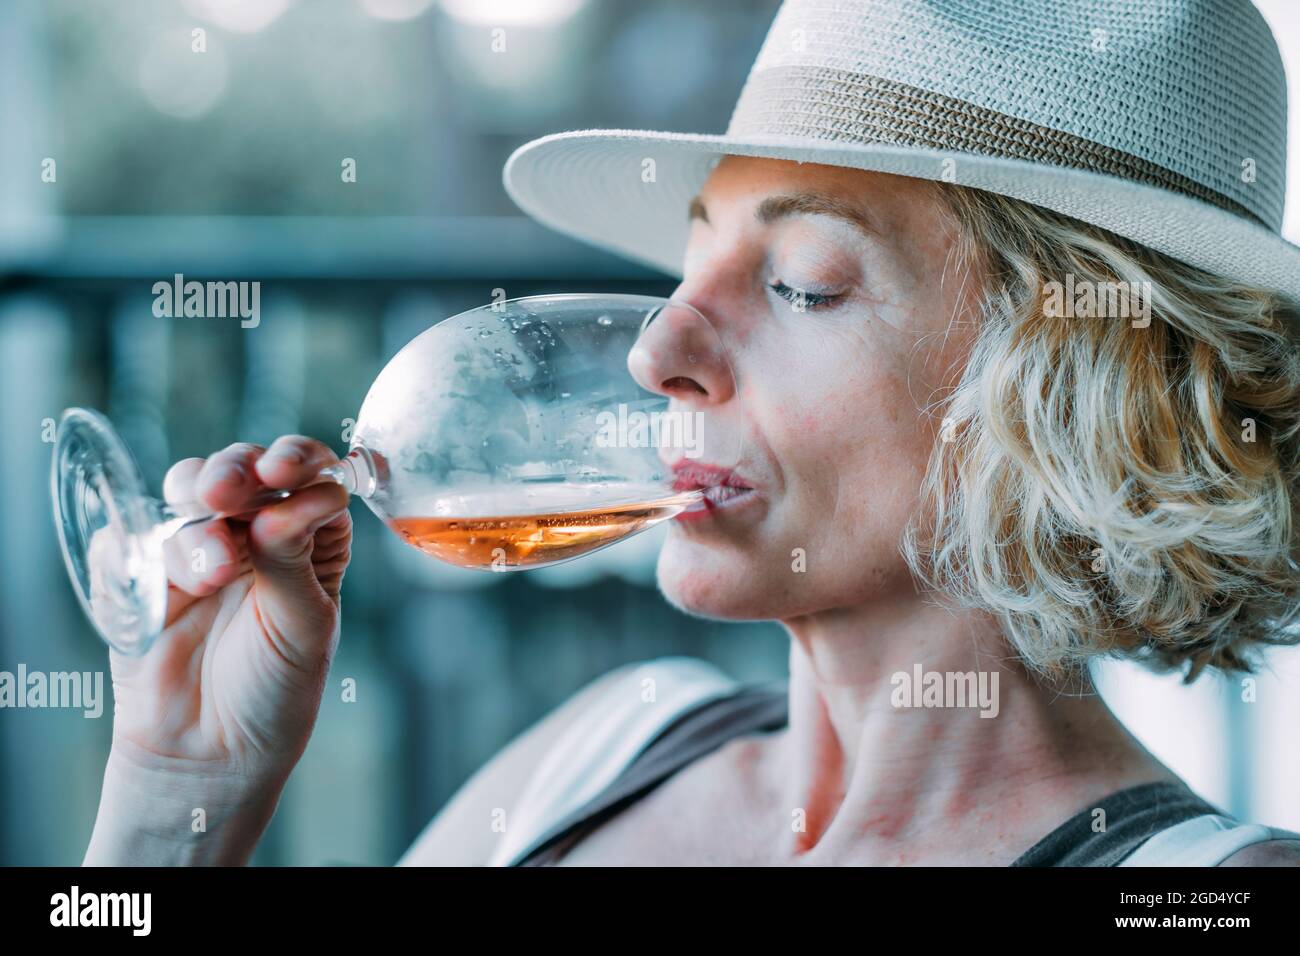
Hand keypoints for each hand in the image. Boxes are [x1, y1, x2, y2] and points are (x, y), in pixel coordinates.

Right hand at [85, 435, 352, 864]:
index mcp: (310, 534)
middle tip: (224, 492)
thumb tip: (291, 501)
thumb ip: (293, 561)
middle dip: (234, 469)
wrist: (208, 754)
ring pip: (186, 489)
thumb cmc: (273, 690)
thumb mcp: (302, 626)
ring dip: (195, 518)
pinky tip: (156, 590)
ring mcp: (196, 544)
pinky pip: (127, 537)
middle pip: (243, 466)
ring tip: (210, 573)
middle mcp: (254, 528)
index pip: (309, 473)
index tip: (286, 471)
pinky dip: (137, 550)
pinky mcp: (141, 571)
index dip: (298, 459)